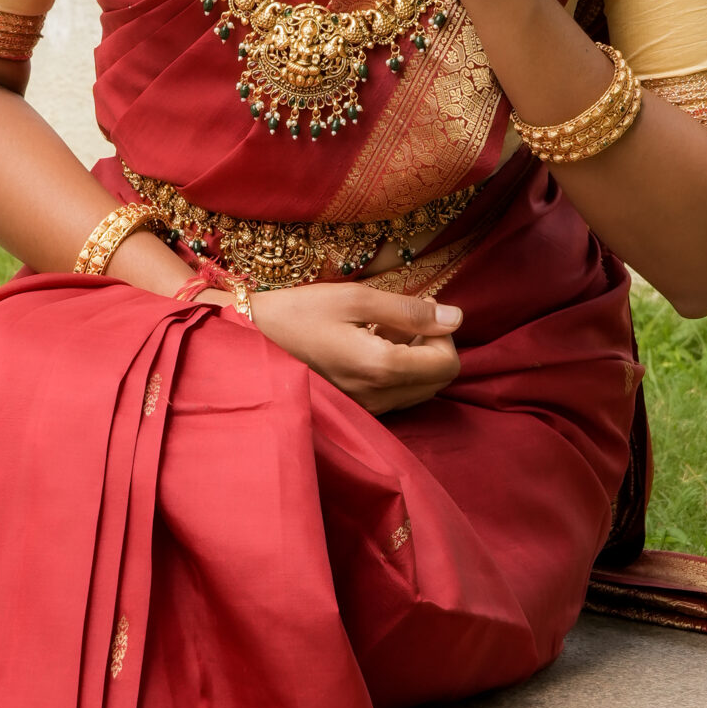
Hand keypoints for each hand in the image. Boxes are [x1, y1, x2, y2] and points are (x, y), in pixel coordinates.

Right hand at [229, 281, 462, 413]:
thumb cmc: (299, 312)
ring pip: (420, 389)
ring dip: (417, 357)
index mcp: (381, 369)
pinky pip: (397, 394)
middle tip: (410, 314)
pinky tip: (374, 344)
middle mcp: (378, 397)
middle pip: (439, 380)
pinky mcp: (356, 408)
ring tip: (388, 327)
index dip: (444, 333)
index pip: (448, 364)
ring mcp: (367, 408)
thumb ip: (409, 311)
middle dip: (434, 345)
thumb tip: (455, 317)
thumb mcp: (356, 299)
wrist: (251, 340)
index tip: (423, 308)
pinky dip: (398, 369)